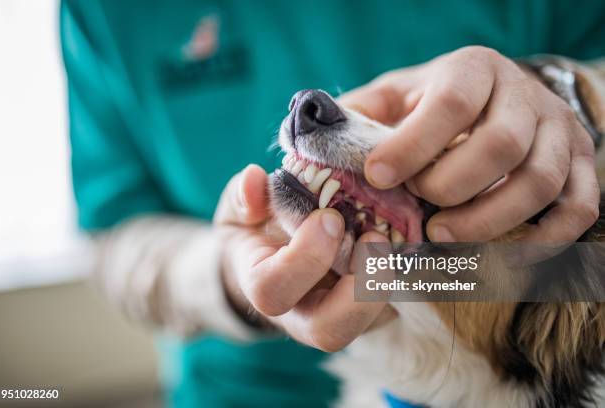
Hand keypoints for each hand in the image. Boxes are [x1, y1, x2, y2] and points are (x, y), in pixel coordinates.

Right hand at [214, 164, 392, 350]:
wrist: (272, 256)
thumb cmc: (257, 230)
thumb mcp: (242, 208)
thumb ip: (243, 196)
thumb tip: (254, 179)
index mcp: (263, 285)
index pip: (273, 290)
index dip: (304, 259)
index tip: (329, 217)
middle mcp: (300, 313)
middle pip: (328, 332)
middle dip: (357, 289)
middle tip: (374, 236)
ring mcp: (336, 316)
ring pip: (367, 326)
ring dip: (385, 283)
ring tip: (388, 238)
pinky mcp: (367, 310)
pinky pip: (392, 308)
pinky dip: (405, 276)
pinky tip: (403, 240)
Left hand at [341, 46, 598, 244]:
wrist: (494, 100)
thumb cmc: (430, 107)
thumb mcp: (391, 99)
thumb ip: (357, 117)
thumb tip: (312, 145)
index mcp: (473, 70)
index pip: (451, 103)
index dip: (413, 145)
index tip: (378, 177)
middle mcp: (523, 95)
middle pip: (500, 145)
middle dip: (452, 186)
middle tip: (419, 212)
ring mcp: (559, 131)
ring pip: (540, 181)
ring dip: (489, 219)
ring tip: (443, 235)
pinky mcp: (580, 167)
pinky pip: (577, 208)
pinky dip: (543, 239)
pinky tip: (501, 254)